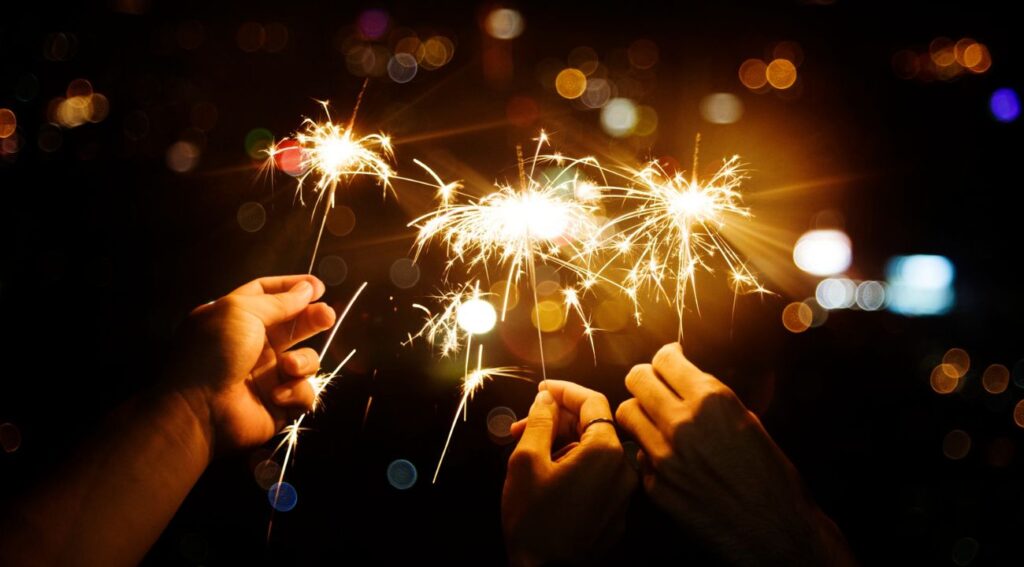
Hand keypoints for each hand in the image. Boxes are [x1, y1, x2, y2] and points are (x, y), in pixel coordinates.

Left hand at [167, 275, 336, 454]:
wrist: (201, 410)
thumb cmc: (214, 353)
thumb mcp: (241, 313)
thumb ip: (279, 301)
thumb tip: (307, 288)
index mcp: (237, 319)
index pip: (268, 294)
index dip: (292, 287)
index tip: (317, 286)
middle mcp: (254, 344)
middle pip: (294, 324)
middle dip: (312, 319)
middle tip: (327, 315)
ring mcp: (269, 375)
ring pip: (306, 359)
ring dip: (303, 361)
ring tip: (288, 366)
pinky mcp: (280, 403)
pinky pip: (305, 392)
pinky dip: (296, 392)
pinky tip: (277, 395)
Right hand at [502, 380, 636, 566]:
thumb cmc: (534, 519)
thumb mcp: (527, 460)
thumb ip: (540, 421)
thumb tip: (547, 398)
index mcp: (606, 452)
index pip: (591, 401)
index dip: (564, 390)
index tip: (542, 389)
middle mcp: (624, 470)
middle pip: (593, 427)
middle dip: (557, 421)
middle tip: (522, 426)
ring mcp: (623, 495)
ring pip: (594, 453)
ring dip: (563, 445)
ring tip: (528, 452)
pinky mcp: (616, 514)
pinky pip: (598, 478)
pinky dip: (575, 467)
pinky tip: (547, 474)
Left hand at [615, 343, 854, 566]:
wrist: (777, 532)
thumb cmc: (773, 477)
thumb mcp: (749, 422)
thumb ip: (714, 399)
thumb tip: (690, 381)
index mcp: (712, 401)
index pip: (665, 359)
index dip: (666, 357)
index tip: (670, 361)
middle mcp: (682, 424)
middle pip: (637, 379)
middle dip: (645, 378)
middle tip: (655, 385)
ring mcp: (664, 456)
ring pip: (626, 413)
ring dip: (639, 412)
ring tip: (654, 420)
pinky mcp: (655, 487)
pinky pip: (637, 455)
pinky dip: (647, 452)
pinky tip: (666, 458)